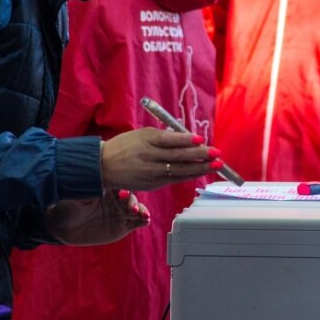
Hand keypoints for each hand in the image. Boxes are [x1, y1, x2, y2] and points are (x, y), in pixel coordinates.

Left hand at [46, 189, 150, 244]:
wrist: (63, 226)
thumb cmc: (67, 205)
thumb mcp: (74, 195)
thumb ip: (86, 187)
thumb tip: (95, 178)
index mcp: (107, 186)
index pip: (121, 182)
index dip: (124, 186)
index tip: (122, 193)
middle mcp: (117, 198)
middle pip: (131, 196)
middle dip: (133, 201)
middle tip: (132, 207)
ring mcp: (121, 211)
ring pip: (137, 208)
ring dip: (142, 210)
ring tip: (143, 214)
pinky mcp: (123, 226)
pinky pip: (137, 221)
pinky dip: (143, 220)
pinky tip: (145, 220)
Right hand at [100, 128, 218, 190]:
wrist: (103, 166)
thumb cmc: (125, 146)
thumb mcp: (141, 134)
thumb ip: (163, 136)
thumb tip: (188, 138)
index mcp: (145, 140)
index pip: (170, 140)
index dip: (187, 140)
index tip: (201, 140)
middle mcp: (149, 157)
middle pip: (178, 156)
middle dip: (199, 155)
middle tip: (216, 153)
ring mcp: (151, 173)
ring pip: (179, 170)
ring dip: (200, 168)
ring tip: (216, 164)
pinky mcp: (152, 184)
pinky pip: (174, 179)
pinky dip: (189, 175)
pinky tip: (200, 172)